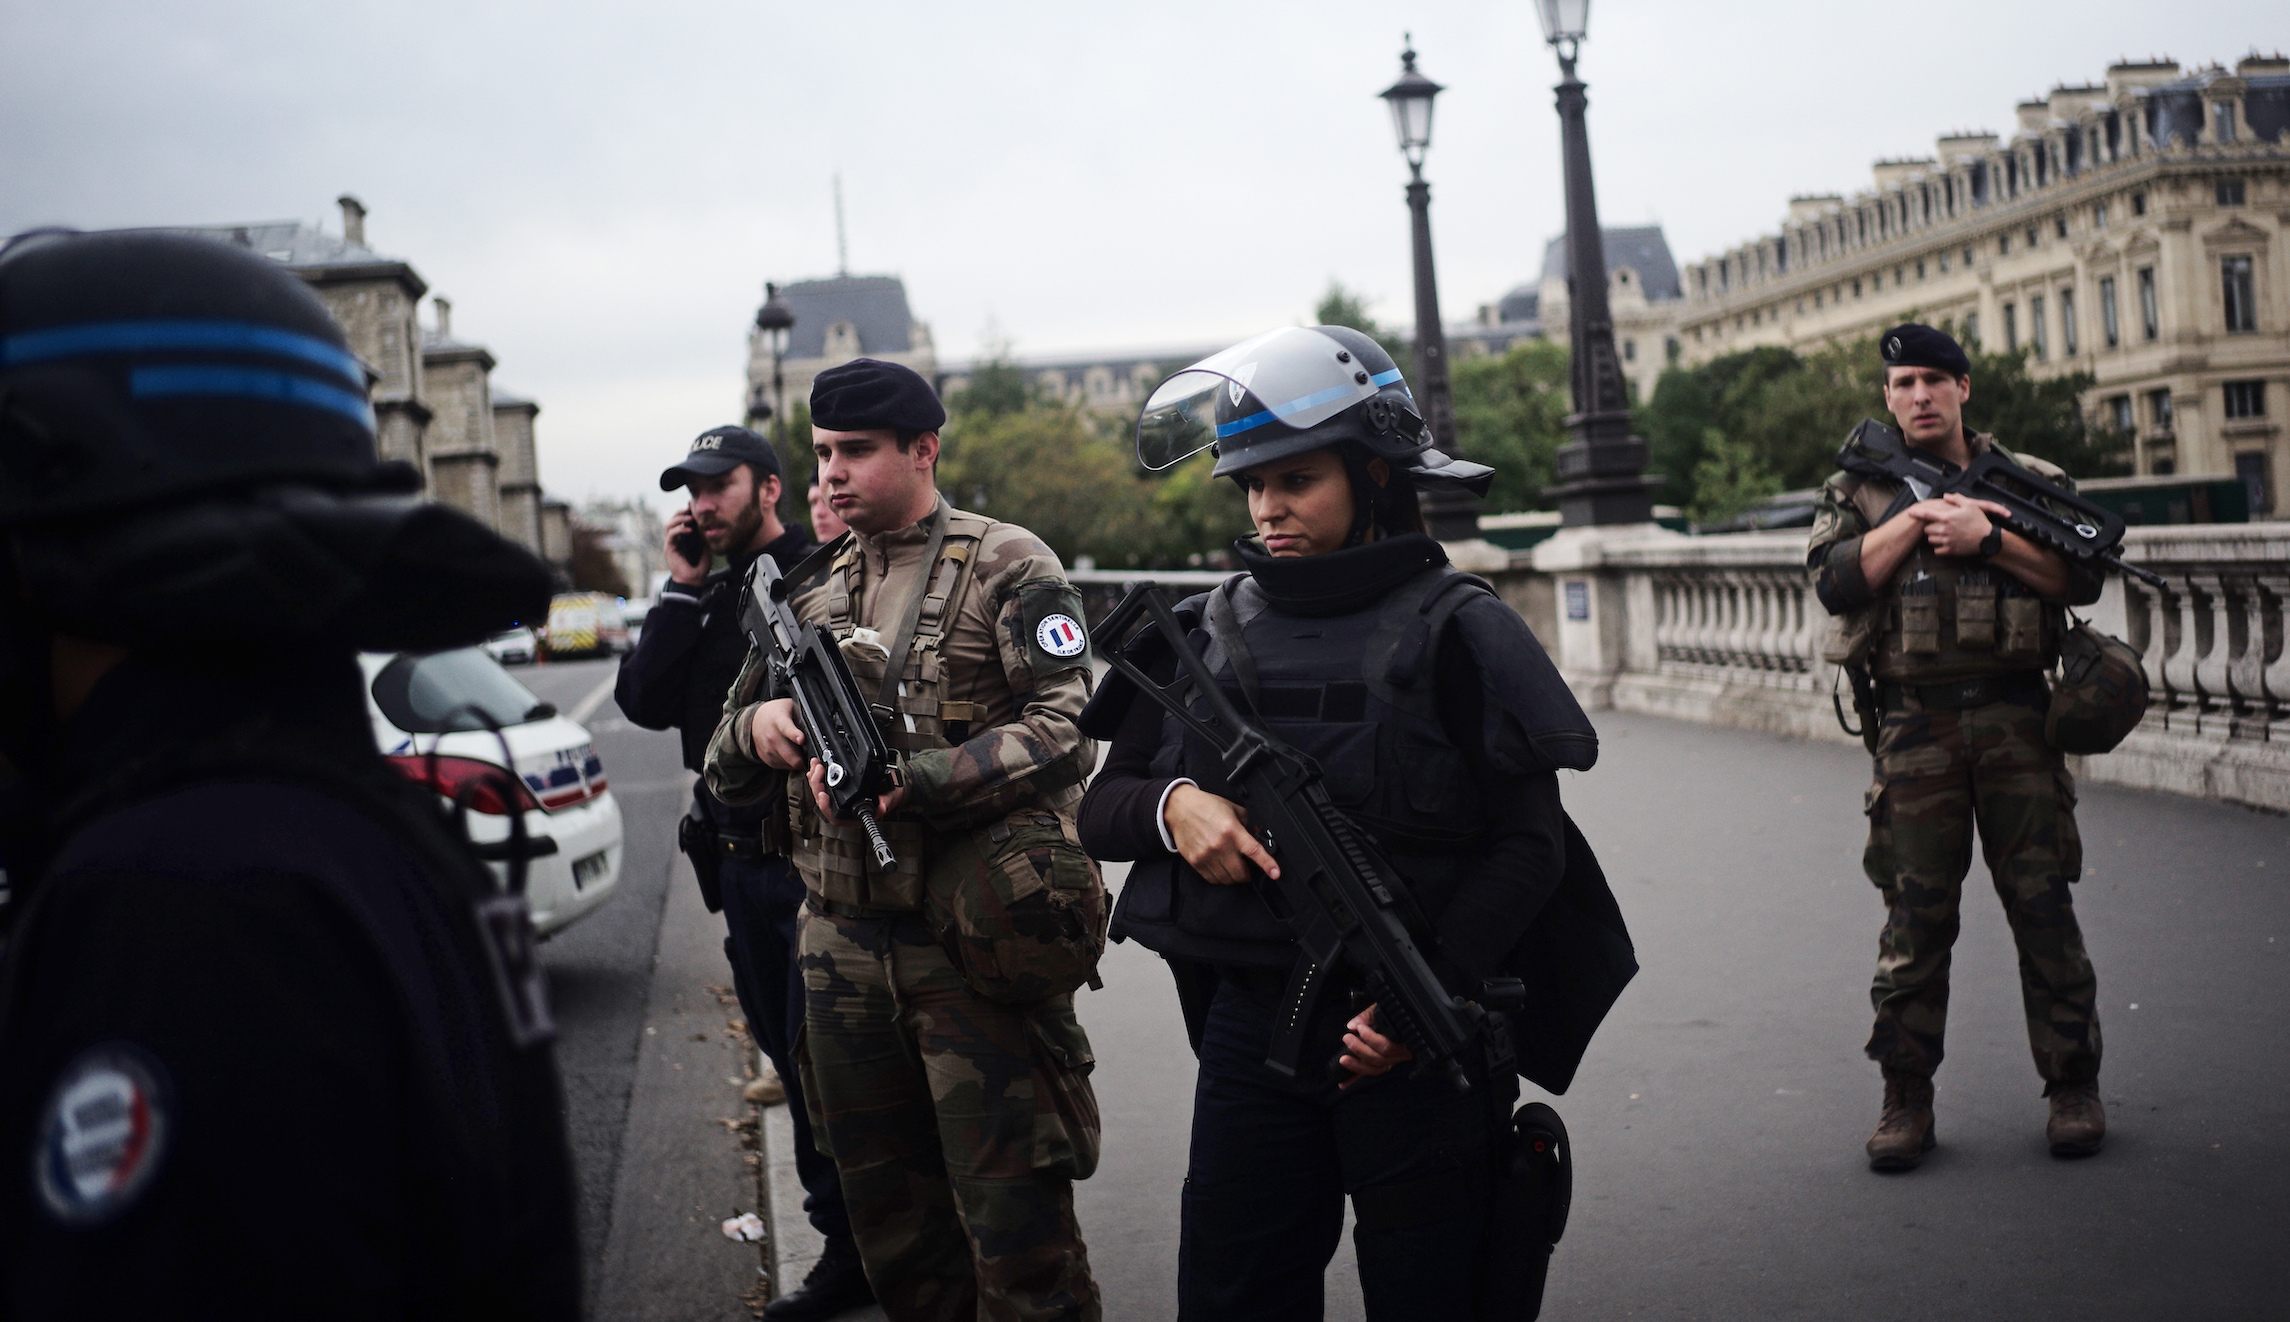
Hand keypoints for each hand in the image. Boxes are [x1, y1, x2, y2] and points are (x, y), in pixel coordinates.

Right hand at [664, 509, 706, 585]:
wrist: (693, 581)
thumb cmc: (699, 568)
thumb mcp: (705, 549)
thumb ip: (704, 538)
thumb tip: (707, 526)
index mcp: (682, 538)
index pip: (680, 521)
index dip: (685, 513)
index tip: (694, 507)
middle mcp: (674, 539)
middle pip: (672, 519)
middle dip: (681, 512)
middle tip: (691, 510)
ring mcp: (670, 543)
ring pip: (668, 524)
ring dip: (679, 519)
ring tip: (690, 518)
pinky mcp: (669, 548)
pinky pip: (671, 534)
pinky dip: (679, 529)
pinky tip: (689, 530)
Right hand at [749, 698, 806, 769]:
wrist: (756, 720)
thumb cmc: (777, 713)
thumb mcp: (791, 707)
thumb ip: (802, 717)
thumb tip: (815, 730)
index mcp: (779, 720)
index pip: (786, 728)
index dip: (795, 735)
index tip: (801, 739)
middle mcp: (771, 736)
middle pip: (790, 754)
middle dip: (803, 756)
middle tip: (811, 752)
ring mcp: (768, 749)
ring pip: (790, 763)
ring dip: (797, 759)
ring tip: (797, 748)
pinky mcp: (767, 759)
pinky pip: (784, 766)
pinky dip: (790, 762)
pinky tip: (790, 752)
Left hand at [805, 758, 905, 818]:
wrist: (890, 787)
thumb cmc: (888, 796)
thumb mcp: (889, 798)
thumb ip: (886, 802)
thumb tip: (882, 806)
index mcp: (852, 815)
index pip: (834, 815)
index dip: (825, 806)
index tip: (822, 794)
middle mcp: (842, 809)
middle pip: (823, 800)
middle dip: (817, 784)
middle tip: (818, 770)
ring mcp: (838, 799)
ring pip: (820, 791)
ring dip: (815, 778)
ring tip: (816, 764)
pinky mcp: (837, 789)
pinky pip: (823, 784)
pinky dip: (818, 775)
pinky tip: (816, 766)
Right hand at [1163, 783, 1278, 884]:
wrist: (1179, 809)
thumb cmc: (1206, 807)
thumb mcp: (1232, 809)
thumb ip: (1247, 824)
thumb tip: (1259, 835)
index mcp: (1232, 830)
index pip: (1253, 851)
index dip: (1267, 864)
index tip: (1275, 874)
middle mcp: (1220, 845)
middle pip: (1241, 873)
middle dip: (1248, 874)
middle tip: (1247, 868)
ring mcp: (1207, 856)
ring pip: (1228, 879)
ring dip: (1234, 877)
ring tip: (1233, 867)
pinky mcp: (1196, 862)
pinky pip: (1213, 879)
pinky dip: (1221, 878)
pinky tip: (1221, 868)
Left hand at [1336, 1004, 1412, 1088]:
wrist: (1399, 1014)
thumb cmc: (1392, 1012)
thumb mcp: (1381, 1007)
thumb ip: (1367, 1015)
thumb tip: (1353, 1025)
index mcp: (1403, 1038)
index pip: (1389, 1045)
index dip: (1372, 1039)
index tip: (1360, 1029)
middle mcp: (1401, 1053)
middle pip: (1381, 1059)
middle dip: (1361, 1050)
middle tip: (1347, 1038)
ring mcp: (1393, 1060)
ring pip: (1377, 1069)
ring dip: (1358, 1066)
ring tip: (1343, 1059)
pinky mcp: (1383, 1065)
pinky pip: (1371, 1072)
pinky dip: (1356, 1077)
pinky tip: (1344, 1082)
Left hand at [1913, 493, 2010, 556]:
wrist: (1988, 538)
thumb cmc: (1979, 521)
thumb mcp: (1970, 505)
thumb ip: (1956, 499)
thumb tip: (1946, 496)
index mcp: (1947, 518)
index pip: (1927, 514)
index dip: (1916, 513)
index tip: (1910, 512)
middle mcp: (1945, 529)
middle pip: (1927, 529)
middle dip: (1930, 527)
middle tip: (1938, 526)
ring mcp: (1947, 541)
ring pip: (1930, 540)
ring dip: (1933, 537)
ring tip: (1942, 534)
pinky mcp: (1950, 550)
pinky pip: (1937, 551)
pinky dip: (1938, 548)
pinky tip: (1944, 543)